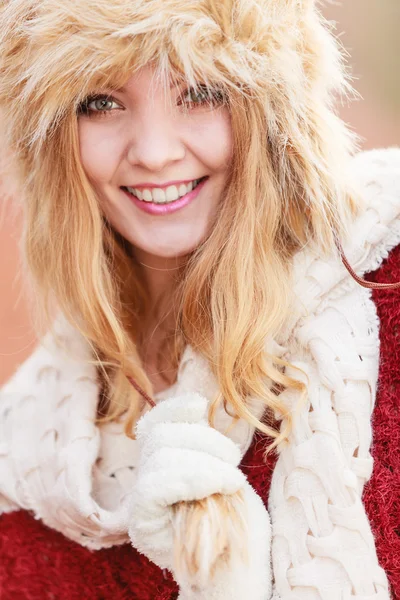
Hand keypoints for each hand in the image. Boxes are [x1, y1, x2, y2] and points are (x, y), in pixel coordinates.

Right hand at [127, 393, 271, 598]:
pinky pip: (156, 484)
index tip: (199, 405)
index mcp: (164, 462)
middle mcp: (146, 477)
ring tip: (233, 480)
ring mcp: (141, 500)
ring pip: (162, 454)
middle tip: (233, 462)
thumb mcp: (225, 472)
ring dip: (207, 461)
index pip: (155, 423)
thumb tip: (194, 405)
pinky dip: (193, 477)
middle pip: (162, 435)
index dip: (174, 408)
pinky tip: (222, 484)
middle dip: (204, 439)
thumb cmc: (238, 524)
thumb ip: (205, 443)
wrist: (237, 575)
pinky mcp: (141, 520)